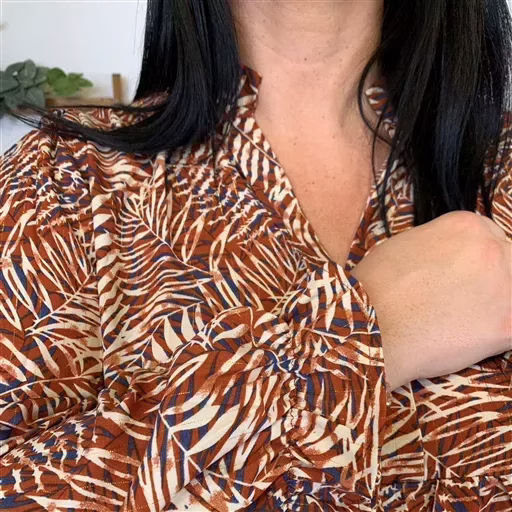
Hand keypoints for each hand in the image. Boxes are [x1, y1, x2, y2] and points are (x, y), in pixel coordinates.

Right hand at [351, 211, 511, 390]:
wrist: (369, 324)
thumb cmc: (376, 286)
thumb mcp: (407, 244)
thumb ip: (442, 246)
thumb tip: (451, 260)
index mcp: (467, 225)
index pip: (491, 240)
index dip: (476, 263)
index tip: (464, 279)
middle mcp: (493, 248)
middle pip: (509, 263)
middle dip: (490, 283)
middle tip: (462, 303)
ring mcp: (505, 286)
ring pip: (511, 297)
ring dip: (494, 309)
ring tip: (461, 322)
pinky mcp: (508, 325)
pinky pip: (510, 331)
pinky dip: (492, 338)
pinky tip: (465, 340)